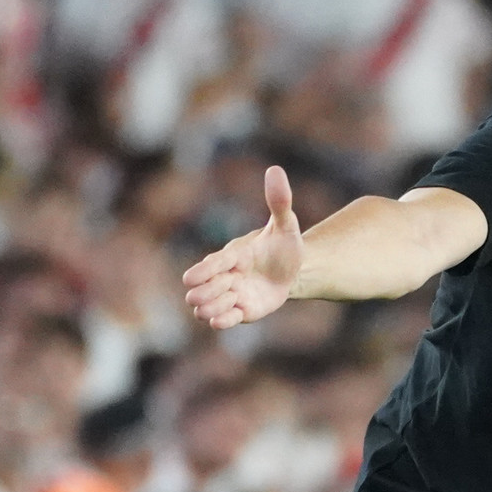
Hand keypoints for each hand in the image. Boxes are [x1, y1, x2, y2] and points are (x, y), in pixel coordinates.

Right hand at [183, 166, 302, 328]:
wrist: (294, 271)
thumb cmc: (284, 246)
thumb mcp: (286, 225)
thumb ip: (279, 201)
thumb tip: (275, 169)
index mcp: (231, 256)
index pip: (210, 264)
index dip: (204, 271)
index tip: (197, 278)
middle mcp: (224, 277)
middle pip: (198, 291)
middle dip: (209, 292)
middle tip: (230, 287)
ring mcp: (230, 296)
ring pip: (204, 308)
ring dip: (215, 307)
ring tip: (235, 300)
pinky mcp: (239, 313)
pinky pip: (221, 322)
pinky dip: (222, 321)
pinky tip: (231, 316)